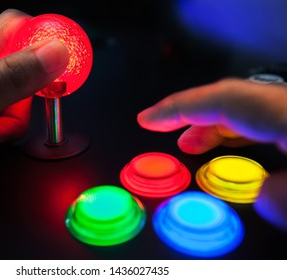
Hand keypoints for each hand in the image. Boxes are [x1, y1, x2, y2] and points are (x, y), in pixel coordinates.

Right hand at [138, 78, 286, 231]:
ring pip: (245, 107)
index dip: (177, 108)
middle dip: (190, 118)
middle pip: (229, 100)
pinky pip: (260, 118)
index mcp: (286, 113)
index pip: (221, 100)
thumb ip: (277, 198)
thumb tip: (260, 196)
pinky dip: (239, 130)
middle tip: (165, 135)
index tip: (147, 119)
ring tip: (195, 145)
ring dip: (214, 126)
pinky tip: (235, 146)